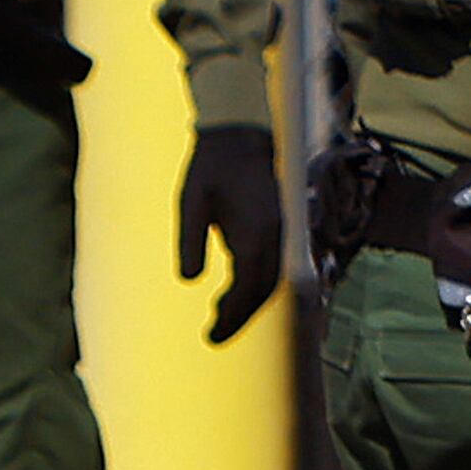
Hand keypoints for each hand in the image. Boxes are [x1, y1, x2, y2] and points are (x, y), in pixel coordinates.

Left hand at [175, 123, 286, 343]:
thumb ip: (190, 240)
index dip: (232, 316)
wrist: (241, 133)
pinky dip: (256, 287)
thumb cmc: (211, 166)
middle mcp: (276, 235)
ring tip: (219, 317)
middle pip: (265, 291)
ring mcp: (283, 232)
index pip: (248, 286)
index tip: (211, 335)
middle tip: (213, 336)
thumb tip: (188, 280)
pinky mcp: (280, 229)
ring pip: (273, 281)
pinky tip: (232, 293)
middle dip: (241, 317)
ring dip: (249, 304)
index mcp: (256, 230)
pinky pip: (273, 267)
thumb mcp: (191, 200)